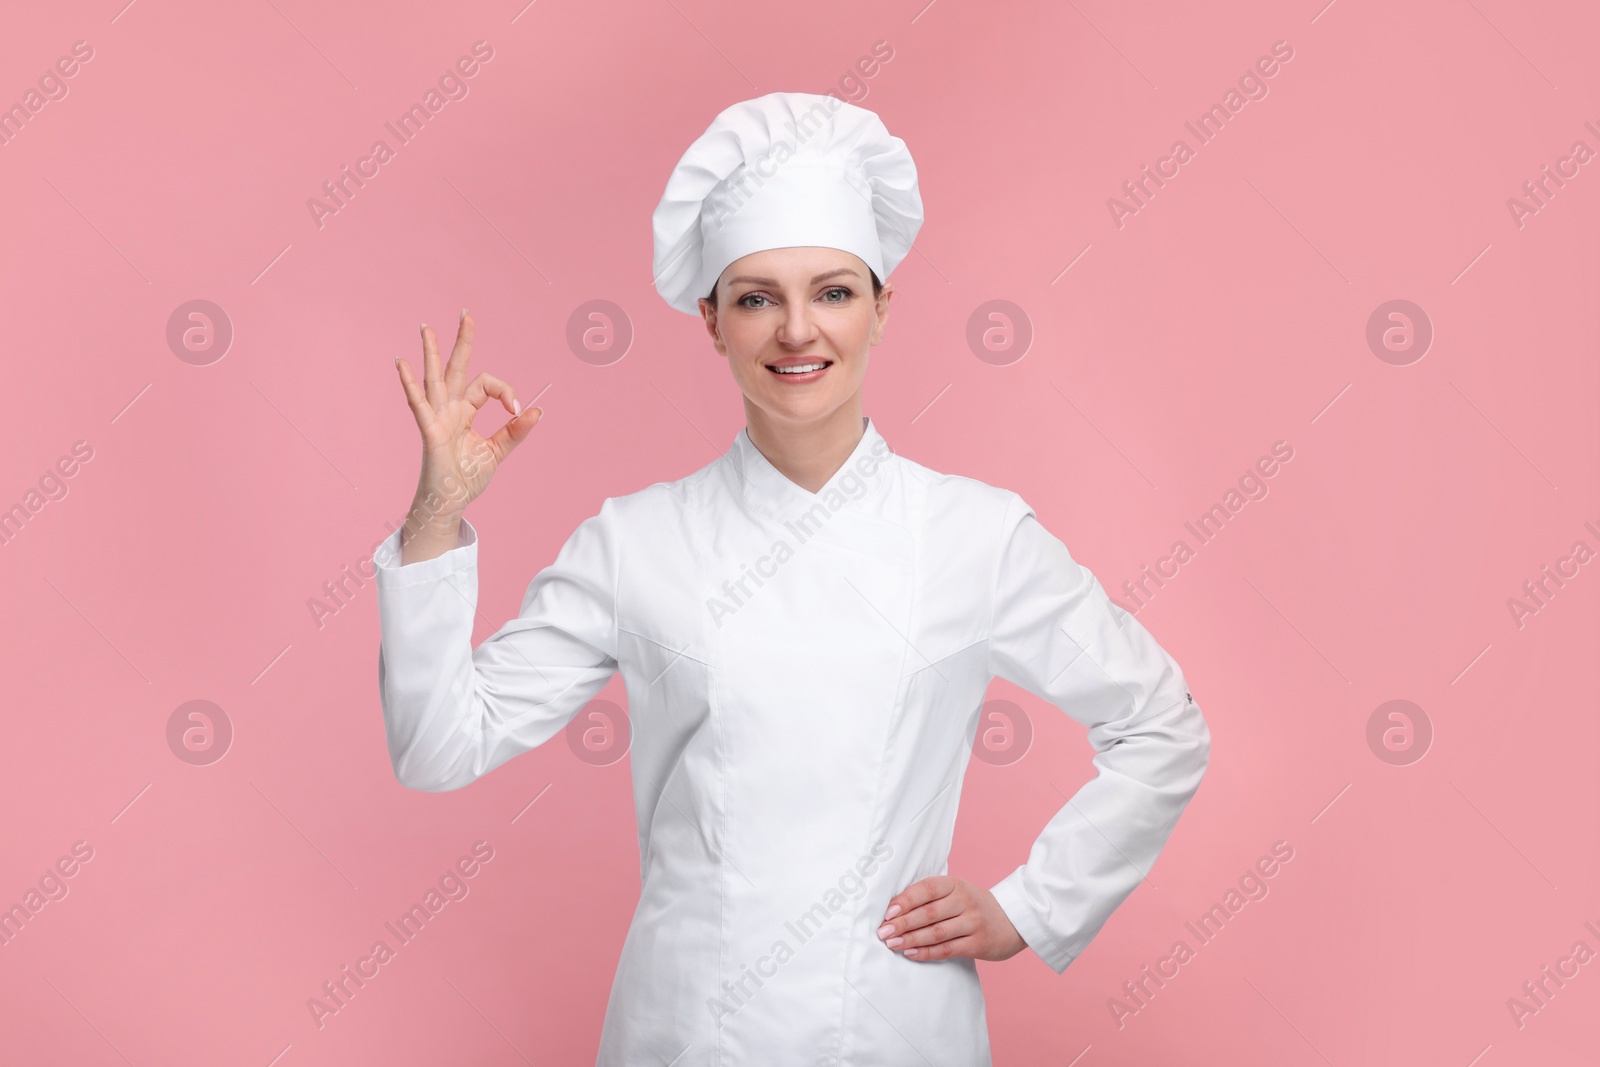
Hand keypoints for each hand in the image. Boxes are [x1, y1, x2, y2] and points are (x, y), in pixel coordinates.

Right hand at [394, 310, 540, 561]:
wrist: (452, 502)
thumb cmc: (468, 478)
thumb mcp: (498, 452)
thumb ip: (515, 432)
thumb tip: (537, 411)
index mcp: (466, 412)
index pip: (486, 384)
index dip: (506, 390)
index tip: (518, 408)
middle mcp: (450, 409)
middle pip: (457, 368)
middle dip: (462, 341)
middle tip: (466, 314)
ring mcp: (438, 418)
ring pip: (435, 378)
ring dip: (431, 352)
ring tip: (426, 327)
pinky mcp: (430, 431)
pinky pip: (419, 404)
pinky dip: (410, 383)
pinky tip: (402, 363)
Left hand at [876, 875, 1027, 962]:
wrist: (1013, 919)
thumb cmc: (974, 904)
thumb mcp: (956, 891)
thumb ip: (931, 896)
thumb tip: (894, 908)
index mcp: (955, 884)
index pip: (926, 889)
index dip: (905, 901)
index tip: (887, 913)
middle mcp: (965, 902)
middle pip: (928, 913)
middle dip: (902, 924)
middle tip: (883, 932)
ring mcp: (973, 923)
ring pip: (936, 933)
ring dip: (911, 939)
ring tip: (892, 944)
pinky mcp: (978, 944)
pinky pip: (947, 949)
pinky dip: (927, 952)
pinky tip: (911, 953)